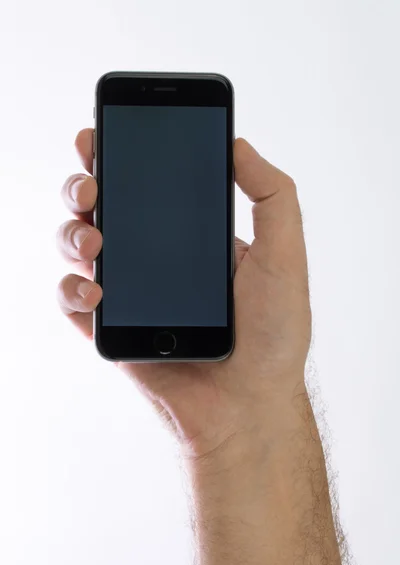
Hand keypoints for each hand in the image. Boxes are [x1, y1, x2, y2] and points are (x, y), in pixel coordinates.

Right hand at [57, 130, 310, 459]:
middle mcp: (154, 258)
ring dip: (73, 231)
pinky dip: (72, 287)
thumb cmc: (274, 335)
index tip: (105, 133)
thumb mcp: (285, 256)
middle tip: (92, 184)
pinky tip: (97, 289)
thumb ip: (272, 195)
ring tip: (95, 240)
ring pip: (79, 246)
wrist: (249, 404)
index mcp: (190, 235)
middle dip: (84, 185)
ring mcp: (130, 292)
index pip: (147, 183)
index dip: (120, 154)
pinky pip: (74, 298)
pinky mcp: (112, 328)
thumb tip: (238, 144)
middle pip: (102, 207)